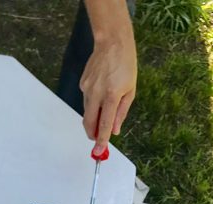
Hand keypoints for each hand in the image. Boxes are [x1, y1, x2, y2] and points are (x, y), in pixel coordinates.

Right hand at [80, 28, 136, 155]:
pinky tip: (100, 93)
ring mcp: (87, 88)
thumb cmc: (126, 65)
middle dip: (92, 134)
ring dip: (94, 118)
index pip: (104, 124)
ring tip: (103, 111)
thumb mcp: (130, 90)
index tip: (99, 152)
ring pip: (87, 112)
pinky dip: (93, 103)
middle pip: (89, 122)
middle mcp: (96, 93)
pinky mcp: (82, 84)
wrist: (112, 42)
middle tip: (97, 139)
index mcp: (111, 95)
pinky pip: (86, 100)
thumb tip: (115, 130)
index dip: (101, 140)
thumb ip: (121, 112)